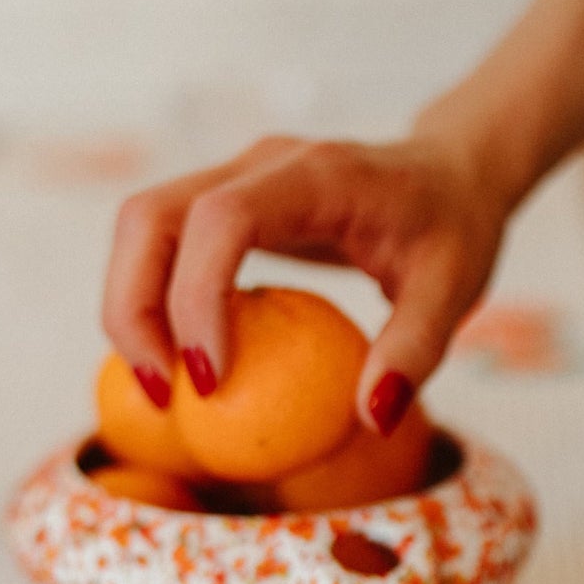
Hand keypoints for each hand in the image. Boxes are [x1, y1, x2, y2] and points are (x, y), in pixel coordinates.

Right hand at [101, 123, 515, 432]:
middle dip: (134, 310)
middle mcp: (259, 165)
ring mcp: (232, 178)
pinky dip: (148, 303)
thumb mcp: (454, 291)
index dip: (197, 297)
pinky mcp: (220, 204)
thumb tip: (370, 418)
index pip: (223, 219)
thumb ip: (416, 351)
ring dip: (129, 309)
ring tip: (157, 388)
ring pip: (139, 227)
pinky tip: (173, 363)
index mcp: (317, 175)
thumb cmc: (453, 229)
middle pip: (149, 217)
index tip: (211, 383)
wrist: (451, 171)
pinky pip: (158, 245)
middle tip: (158, 396)